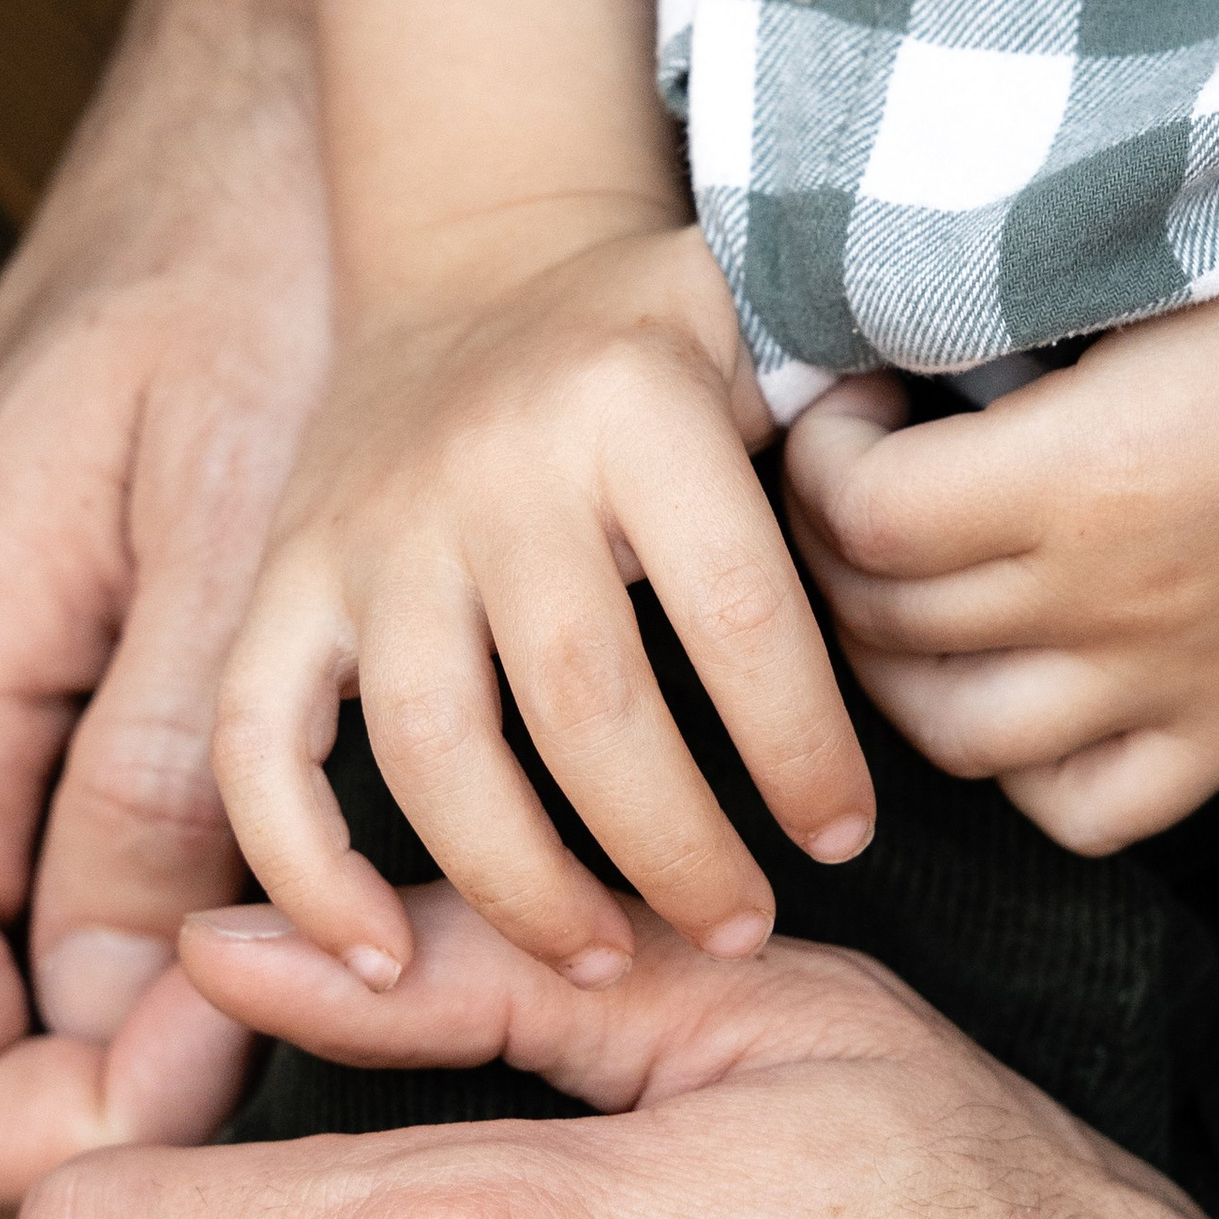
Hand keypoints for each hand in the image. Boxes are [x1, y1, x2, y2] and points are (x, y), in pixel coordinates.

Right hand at [0, 0, 327, 1218]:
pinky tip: (344, 874)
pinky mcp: (13, 690)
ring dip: (182, 1029)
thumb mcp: (237, 545)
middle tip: (363, 1010)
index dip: (91, 1146)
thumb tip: (143, 1047)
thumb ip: (162, 808)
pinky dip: (185, 933)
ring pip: (22, 1002)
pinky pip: (61, 894)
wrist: (262, 95)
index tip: (268, 1055)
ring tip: (392, 946)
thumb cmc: (260, 270)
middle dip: (145, 1111)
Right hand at [212, 214, 871, 993]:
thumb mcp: (769, 329)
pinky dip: (304, 866)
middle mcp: (493, 464)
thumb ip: (853, 425)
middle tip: (738, 932)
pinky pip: (258, 741)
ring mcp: (372, 526)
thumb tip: (960, 540)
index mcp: (635, 402)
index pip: (735, 604)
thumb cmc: (658, 338)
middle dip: (671, 849)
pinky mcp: (285, 577)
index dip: (798, 744)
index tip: (842, 836)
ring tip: (603, 959)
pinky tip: (384, 958)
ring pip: (430, 746)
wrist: (474, 258)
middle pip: (584, 703)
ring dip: (520, 883)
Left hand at [789, 120, 1218, 855]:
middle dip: (829, 553)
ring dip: (893, 669)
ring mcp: (1182, 684)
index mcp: (1081, 470)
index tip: (850, 399)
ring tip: (905, 589)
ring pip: (950, 736)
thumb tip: (869, 365)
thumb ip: (1002, 346)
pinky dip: (1021, 768)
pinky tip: (1018, 685)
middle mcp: (1118, 599)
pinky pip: (1080, 810)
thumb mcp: (1140, 290)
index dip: (818, 452)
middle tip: (854, 485)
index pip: (856, 510)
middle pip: (883, 624)